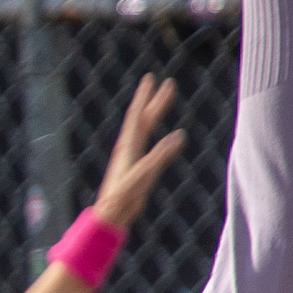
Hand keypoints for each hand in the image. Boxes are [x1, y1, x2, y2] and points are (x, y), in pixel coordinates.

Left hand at [90, 74, 189, 226]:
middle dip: (154, 100)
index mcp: (128, 146)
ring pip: (147, 129)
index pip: (138, 116)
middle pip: (144, 118)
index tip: (151, 79)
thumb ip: (160, 155)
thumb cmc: (123, 195)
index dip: (144, 97)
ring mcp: (134, 155)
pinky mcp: (139, 165)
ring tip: (165, 99)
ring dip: (156, 112)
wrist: (112, 213)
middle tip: (166, 82)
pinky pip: (151, 143)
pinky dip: (160, 133)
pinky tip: (168, 136)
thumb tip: (179, 135)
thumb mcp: (143, 174)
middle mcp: (129, 147)